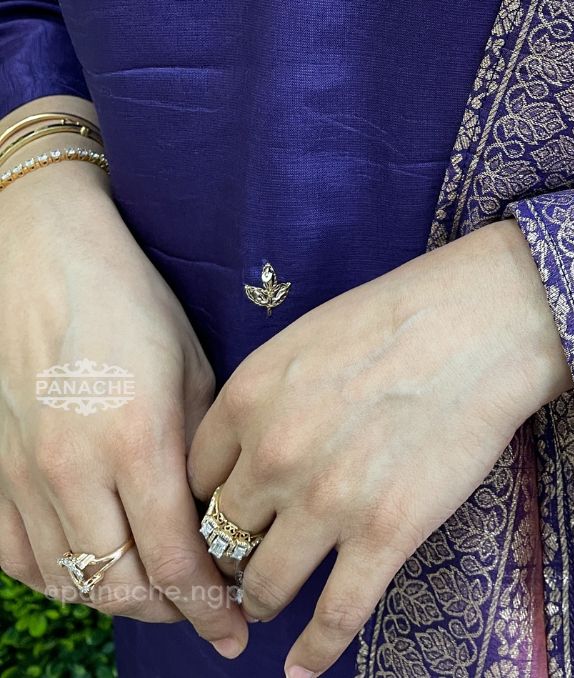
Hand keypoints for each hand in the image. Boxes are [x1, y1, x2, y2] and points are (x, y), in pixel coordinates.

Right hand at [0, 164, 246, 657]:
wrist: (42, 258)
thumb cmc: (130, 301)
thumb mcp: (190, 365)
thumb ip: (200, 450)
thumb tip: (218, 518)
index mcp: (137, 441)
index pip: (176, 561)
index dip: (209, 609)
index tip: (235, 632)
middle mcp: (74, 472)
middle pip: (122, 588)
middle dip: (170, 613)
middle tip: (204, 611)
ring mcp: (23, 477)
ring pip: (71, 583)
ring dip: (119, 601)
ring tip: (158, 595)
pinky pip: (21, 560)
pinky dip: (60, 580)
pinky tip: (94, 569)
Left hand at [187, 216, 572, 677]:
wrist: (480, 324)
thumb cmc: (400, 315)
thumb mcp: (305, 338)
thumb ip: (264, 396)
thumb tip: (248, 448)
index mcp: (248, 399)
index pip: (194, 482)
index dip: (206, 506)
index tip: (222, 518)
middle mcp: (273, 455)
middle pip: (223, 538)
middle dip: (227, 558)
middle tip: (239, 567)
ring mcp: (327, 501)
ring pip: (266, 584)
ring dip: (261, 601)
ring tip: (265, 605)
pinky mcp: (384, 535)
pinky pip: (333, 617)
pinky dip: (312, 654)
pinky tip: (302, 669)